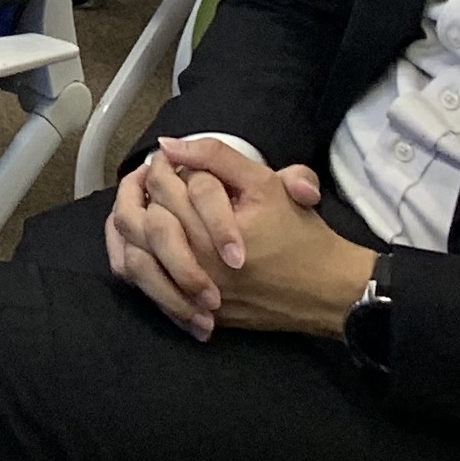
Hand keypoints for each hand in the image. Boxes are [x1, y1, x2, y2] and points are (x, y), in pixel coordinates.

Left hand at [109, 139, 375, 340]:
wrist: (329, 290)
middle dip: (135, 196)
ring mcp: (193, 295)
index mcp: (208, 232)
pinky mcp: (199, 315)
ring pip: (135, 262)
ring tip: (142, 213)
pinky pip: (152, 294)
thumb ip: (215, 157)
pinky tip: (144, 249)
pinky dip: (140, 270)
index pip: (160, 190)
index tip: (166, 162)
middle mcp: (194, 266)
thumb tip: (168, 145)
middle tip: (147, 183)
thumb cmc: (299, 235)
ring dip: (130, 234)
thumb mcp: (265, 184)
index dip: (158, 168)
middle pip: (138, 224)